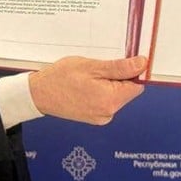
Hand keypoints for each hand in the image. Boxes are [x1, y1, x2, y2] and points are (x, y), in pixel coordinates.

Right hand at [28, 55, 147, 124]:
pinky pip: (105, 101)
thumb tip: (142, 64)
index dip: (132, 71)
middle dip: (117, 77)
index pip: (137, 85)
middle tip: (97, 68)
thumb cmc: (61, 78)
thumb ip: (120, 67)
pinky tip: (85, 85)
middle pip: (126, 91)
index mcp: (110, 101)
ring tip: (88, 77)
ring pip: (115, 95)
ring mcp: (100, 117)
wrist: (38, 94)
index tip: (121, 62)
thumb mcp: (92, 66)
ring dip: (107, 84)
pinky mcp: (93, 117)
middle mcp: (108, 113)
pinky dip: (100, 91)